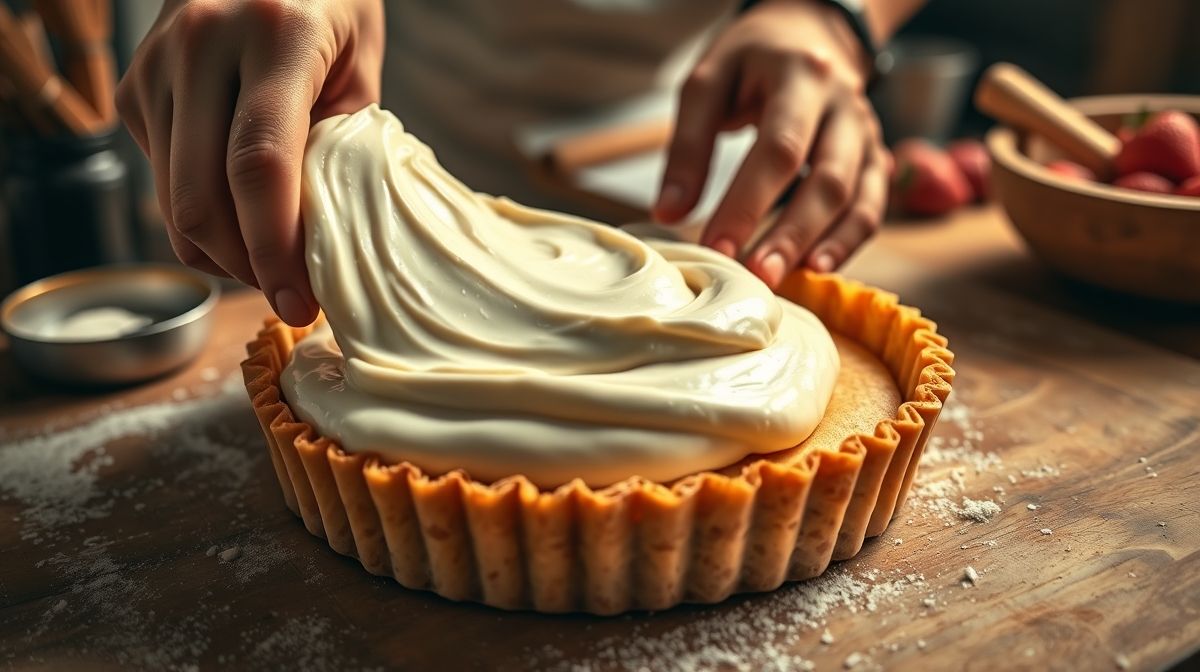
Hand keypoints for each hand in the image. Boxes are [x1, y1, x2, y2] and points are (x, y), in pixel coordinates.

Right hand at [116, 0, 383, 325]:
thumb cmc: (332, 5)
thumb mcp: (361, 65)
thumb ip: (340, 145)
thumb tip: (322, 241)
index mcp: (274, 34)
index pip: (259, 165)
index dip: (275, 249)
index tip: (301, 303)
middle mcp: (201, 44)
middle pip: (202, 198)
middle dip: (246, 269)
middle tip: (290, 299)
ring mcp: (156, 64)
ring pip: (172, 202)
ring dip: (222, 255)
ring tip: (273, 266)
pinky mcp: (134, 87)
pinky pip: (162, 181)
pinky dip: (202, 218)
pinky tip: (243, 213)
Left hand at [653, 0, 887, 286]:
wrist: (808, 35)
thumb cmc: (750, 62)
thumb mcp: (707, 83)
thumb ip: (688, 147)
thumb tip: (668, 212)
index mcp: (801, 76)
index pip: (778, 148)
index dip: (747, 203)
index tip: (716, 246)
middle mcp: (845, 104)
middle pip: (828, 179)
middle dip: (790, 234)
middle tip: (756, 276)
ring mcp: (867, 133)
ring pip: (858, 198)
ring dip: (824, 245)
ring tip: (788, 281)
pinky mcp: (875, 157)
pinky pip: (872, 207)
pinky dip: (849, 242)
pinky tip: (818, 269)